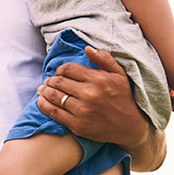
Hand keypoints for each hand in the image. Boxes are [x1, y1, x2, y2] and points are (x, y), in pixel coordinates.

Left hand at [36, 46, 151, 147]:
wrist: (131, 126)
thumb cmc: (124, 97)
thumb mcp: (119, 75)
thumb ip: (104, 59)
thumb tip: (87, 48)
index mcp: (98, 80)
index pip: (68, 69)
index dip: (61, 70)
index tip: (60, 73)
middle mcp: (89, 94)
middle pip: (59, 82)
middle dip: (51, 80)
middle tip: (49, 81)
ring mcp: (82, 111)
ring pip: (54, 96)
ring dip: (45, 91)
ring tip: (43, 89)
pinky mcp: (78, 125)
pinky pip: (54, 112)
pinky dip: (44, 105)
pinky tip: (42, 101)